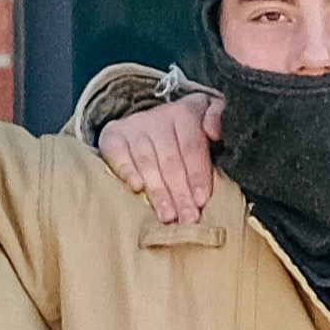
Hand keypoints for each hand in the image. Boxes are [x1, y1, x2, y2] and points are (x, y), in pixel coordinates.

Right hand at [100, 87, 221, 225]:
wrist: (146, 120)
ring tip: (167, 215)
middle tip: (187, 218)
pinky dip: (127, 170)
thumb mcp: (205, 111)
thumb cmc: (183, 129)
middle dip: (180, 192)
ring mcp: (133, 127)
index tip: (201, 201)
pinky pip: (118, 154)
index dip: (197, 175)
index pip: (192, 148)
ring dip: (158, 190)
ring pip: (147, 161)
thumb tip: (215, 132)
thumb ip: (216, 115)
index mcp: (183, 115)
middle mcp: (157, 119)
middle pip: (170, 160)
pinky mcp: (113, 136)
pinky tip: (137, 188)